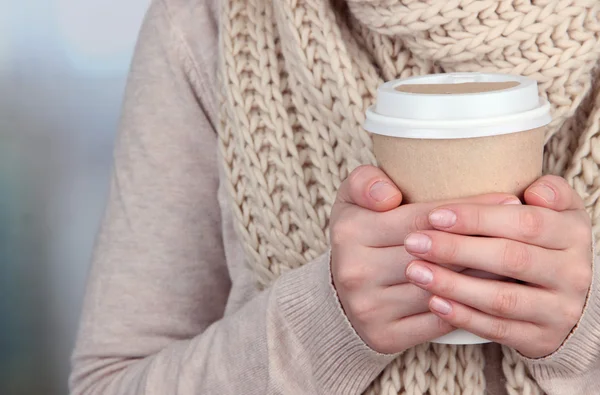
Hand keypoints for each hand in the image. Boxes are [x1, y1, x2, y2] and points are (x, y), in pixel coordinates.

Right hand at [330, 165, 520, 353]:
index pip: (421, 218)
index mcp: (350, 231)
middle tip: (522, 230)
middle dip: (483, 240)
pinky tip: (491, 292)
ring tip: (514, 259)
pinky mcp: (384, 336)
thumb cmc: (360, 238)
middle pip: (436, 254)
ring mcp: (369, 308)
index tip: (507, 200)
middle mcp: (356, 271)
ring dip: (483, 275)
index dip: (467, 209)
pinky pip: (438, 321)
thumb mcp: (351, 200)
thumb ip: (366, 182)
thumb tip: (389, 196)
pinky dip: (469, 307)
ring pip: (442, 288)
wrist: (340, 294)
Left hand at [403, 175, 592, 357]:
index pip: (525, 223)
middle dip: (456, 250)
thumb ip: (551, 191)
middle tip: (413, 242)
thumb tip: (534, 192)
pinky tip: (433, 302)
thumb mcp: (561, 213)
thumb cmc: (550, 245)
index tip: (434, 216)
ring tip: (415, 271)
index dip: (478, 218)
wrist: (574, 302)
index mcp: (574, 235)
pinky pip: (498, 330)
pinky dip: (464, 316)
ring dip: (453, 285)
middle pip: (510, 259)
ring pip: (501, 298)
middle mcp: (573, 274)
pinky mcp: (541, 338)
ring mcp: (558, 310)